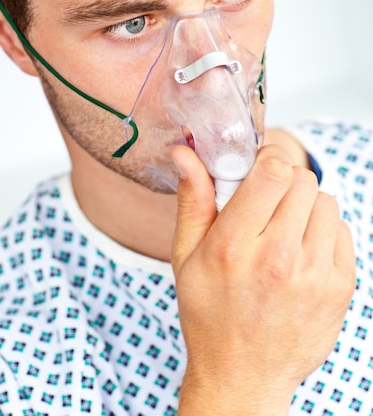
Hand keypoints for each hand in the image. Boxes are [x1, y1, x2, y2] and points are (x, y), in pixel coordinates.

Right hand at [171, 144, 355, 414]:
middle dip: (284, 182)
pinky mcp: (339, 288)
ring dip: (306, 206)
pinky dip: (324, 232)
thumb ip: (193, 199)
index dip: (268, 160)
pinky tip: (303, 252)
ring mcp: (313, 275)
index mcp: (233, 246)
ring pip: (325, 201)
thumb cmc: (209, 314)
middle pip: (302, 180)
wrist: (243, 376)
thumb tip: (184, 152)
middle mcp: (277, 258)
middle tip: (269, 204)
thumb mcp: (186, 256)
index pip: (272, 172)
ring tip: (286, 229)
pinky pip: (343, 231)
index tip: (259, 171)